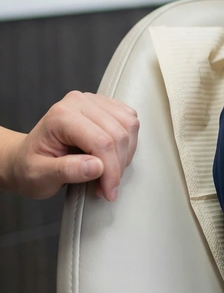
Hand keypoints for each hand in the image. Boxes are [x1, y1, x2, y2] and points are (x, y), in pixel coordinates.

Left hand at [1, 91, 138, 200]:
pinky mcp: (104, 105)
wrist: (24, 157)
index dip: (110, 170)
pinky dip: (128, 142)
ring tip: (110, 173)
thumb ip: (66, 171)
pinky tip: (114, 157)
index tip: (108, 192)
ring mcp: (93, 100)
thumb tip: (97, 167)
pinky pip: (129, 120)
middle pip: (118, 133)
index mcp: (61, 116)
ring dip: (126, 154)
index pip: (100, 141)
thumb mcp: (40, 176)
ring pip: (129, 125)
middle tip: (108, 188)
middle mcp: (79, 101)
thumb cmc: (29, 167)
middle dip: (118, 165)